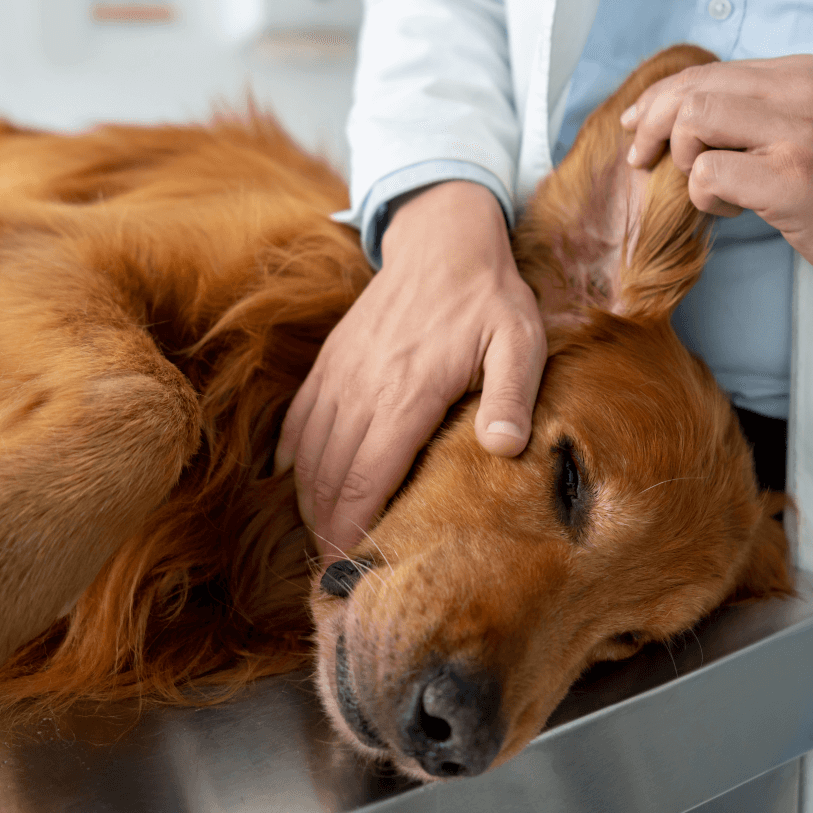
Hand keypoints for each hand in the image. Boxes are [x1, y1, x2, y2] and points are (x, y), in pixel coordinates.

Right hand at [275, 181, 546, 562]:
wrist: (442, 238)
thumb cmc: (489, 297)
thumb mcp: (520, 341)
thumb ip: (513, 395)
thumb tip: (504, 449)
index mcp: (408, 393)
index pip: (367, 478)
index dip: (351, 530)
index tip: (348, 570)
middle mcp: (363, 388)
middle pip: (331, 477)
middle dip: (327, 530)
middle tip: (334, 574)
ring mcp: (340, 373)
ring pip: (309, 453)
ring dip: (310, 501)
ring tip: (320, 541)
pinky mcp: (330, 360)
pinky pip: (299, 418)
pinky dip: (292, 457)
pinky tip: (294, 483)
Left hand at [621, 55, 812, 292]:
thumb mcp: (808, 121)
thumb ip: (754, 108)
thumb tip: (672, 110)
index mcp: (798, 73)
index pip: (706, 72)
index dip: (658, 99)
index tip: (638, 126)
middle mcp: (798, 93)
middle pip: (690, 91)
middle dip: (653, 126)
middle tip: (644, 160)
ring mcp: (796, 136)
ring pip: (694, 122)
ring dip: (683, 160)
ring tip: (710, 185)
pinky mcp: (790, 180)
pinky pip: (708, 173)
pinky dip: (704, 195)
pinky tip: (735, 208)